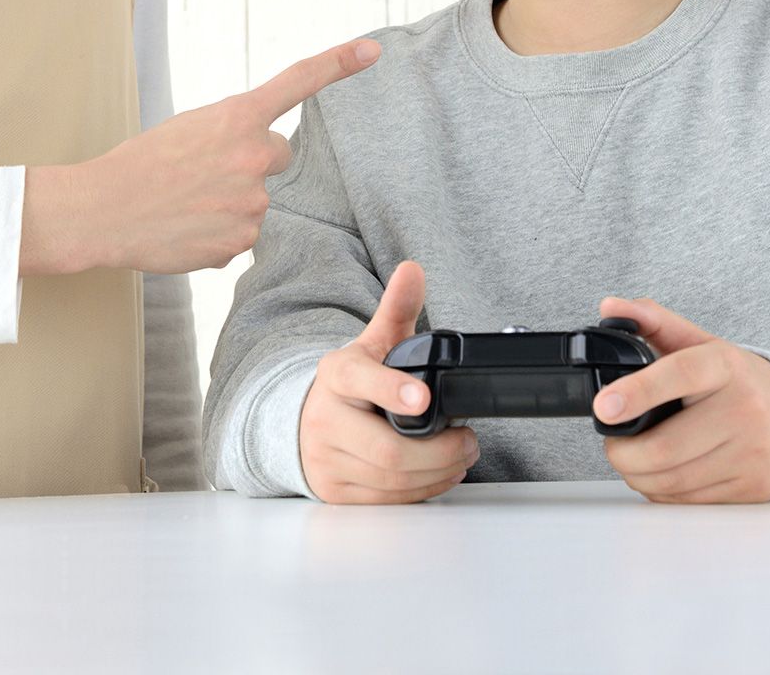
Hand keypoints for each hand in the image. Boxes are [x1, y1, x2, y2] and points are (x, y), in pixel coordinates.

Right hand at [20, 39, 381, 274]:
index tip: (373, 49)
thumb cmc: (140, 166)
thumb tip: (261, 164)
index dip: (338, 63)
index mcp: (236, 117)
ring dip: (230, 201)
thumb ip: (233, 135)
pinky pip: (241, 233)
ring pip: (257, 199)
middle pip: (277, 156)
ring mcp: (251, 201)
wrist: (102, 209)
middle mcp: (253, 156)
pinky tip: (186, 227)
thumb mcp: (189, 130)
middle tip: (202, 173)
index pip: (297, 83)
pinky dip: (218, 233)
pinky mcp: (242, 239)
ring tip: (185, 203)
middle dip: (250, 163)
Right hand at [300, 261, 479, 503]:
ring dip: (438, 473)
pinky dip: (423, 490)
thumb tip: (413, 270)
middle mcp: (325, 420)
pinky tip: (439, 474)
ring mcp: (327, 460)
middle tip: (469, 441)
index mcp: (336, 376)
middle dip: (440, 451)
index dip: (393, 390)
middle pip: (387, 450)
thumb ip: (396, 309)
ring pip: (392, 480)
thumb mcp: (370, 344)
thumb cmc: (351, 386)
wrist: (301, 424)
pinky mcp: (336, 492)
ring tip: (461, 456)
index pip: (359, 380)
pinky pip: (388, 500)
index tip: (424, 399)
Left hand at [593, 298, 769, 503]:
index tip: (603, 407)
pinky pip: (687, 500)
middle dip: (621, 451)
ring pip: (670, 481)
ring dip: (636, 474)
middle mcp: (744, 410)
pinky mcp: (752, 488)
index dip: (636, 393)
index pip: (679, 375)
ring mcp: (751, 453)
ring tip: (634, 456)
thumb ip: (654, 322)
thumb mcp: (702, 345)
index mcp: (725, 366)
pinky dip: (661, 491)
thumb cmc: (740, 382)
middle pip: (663, 448)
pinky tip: (662, 472)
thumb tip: (610, 307)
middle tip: (614, 440)